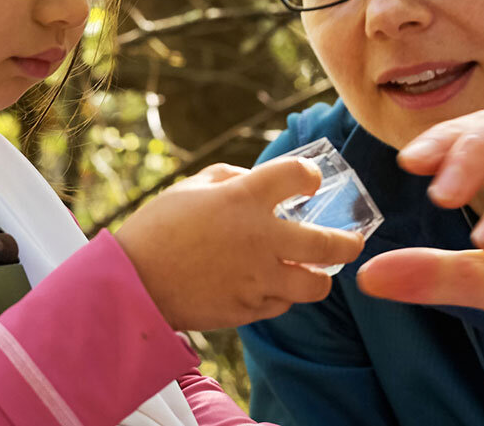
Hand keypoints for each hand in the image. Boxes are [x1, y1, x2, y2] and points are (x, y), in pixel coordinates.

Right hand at [114, 159, 364, 331]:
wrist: (131, 283)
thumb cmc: (158, 228)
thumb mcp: (192, 187)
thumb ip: (232, 177)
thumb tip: (256, 180)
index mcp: (244, 198)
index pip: (300, 175)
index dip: (310, 175)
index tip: (308, 181)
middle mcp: (260, 238)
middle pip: (329, 243)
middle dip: (348, 241)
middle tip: (351, 240)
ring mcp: (258, 278)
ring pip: (316, 286)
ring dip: (319, 276)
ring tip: (314, 270)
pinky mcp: (248, 309)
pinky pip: (282, 304)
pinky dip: (283, 294)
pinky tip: (272, 284)